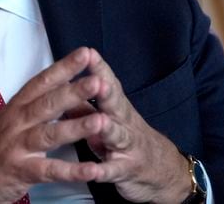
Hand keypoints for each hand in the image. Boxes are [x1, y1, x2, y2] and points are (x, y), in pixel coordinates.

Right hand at [0, 47, 105, 202]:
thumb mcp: (10, 118)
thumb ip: (35, 105)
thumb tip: (63, 86)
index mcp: (17, 107)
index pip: (42, 82)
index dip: (64, 67)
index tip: (85, 54)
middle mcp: (17, 123)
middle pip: (48, 103)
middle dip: (74, 91)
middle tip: (98, 81)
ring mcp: (18, 146)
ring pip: (50, 134)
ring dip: (76, 127)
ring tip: (101, 121)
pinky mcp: (21, 171)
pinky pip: (49, 170)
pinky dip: (72, 171)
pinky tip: (92, 170)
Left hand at [77, 48, 191, 202]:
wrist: (164, 172)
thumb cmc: (128, 138)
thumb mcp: (108, 118)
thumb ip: (83, 104)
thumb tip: (59, 85)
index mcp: (116, 107)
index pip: (108, 83)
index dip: (99, 68)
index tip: (87, 52)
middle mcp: (123, 122)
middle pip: (114, 104)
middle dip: (105, 91)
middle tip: (96, 80)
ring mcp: (127, 146)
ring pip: (117, 135)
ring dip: (107, 128)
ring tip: (100, 122)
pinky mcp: (126, 170)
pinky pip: (113, 171)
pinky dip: (104, 171)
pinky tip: (95, 171)